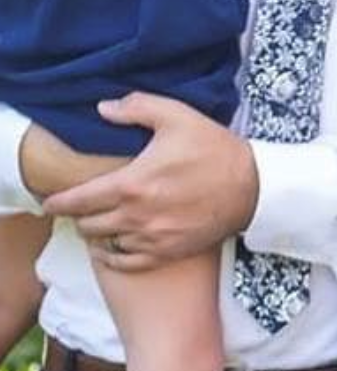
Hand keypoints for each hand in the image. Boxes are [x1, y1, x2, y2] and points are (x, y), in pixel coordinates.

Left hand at [42, 94, 257, 266]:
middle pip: (88, 225)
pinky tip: (112, 248)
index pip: (79, 200)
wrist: (252, 187)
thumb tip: (103, 108)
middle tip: (79, 208)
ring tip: (96, 224)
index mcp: (132, 184)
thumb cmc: (214, 149)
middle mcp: (136, 216)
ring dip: (96, 236)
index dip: (58, 202)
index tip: (50, 202)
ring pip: (105, 245)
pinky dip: (113, 257)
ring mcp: (152, 238)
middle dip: (78, 217)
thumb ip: (136, 107)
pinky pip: (127, 263)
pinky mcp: (167, 252)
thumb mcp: (177, 116)